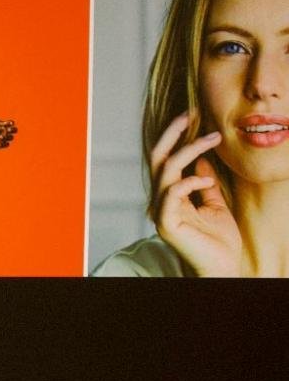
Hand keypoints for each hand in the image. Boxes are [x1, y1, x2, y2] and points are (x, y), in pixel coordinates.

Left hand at [0, 119, 17, 152]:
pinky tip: (0, 142)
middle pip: (14, 130)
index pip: (10, 123)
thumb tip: (7, 123)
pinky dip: (5, 143)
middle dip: (13, 130)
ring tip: (0, 137)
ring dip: (8, 137)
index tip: (8, 124)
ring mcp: (2, 139)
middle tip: (7, 130)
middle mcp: (2, 132)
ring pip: (11, 137)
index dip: (11, 123)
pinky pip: (7, 144)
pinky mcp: (0, 145)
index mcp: (0, 126)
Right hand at [150, 113, 242, 276]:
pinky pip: (172, 195)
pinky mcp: (168, 224)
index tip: (193, 117)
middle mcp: (160, 201)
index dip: (176, 137)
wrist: (223, 266)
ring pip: (166, 171)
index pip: (166, 160)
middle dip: (172, 134)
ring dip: (190, 151)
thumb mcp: (214, 202)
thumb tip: (200, 160)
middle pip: (158, 159)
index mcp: (169, 195)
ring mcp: (162, 212)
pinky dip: (189, 182)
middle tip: (190, 114)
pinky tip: (207, 180)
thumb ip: (203, 182)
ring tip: (213, 139)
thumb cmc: (218, 239)